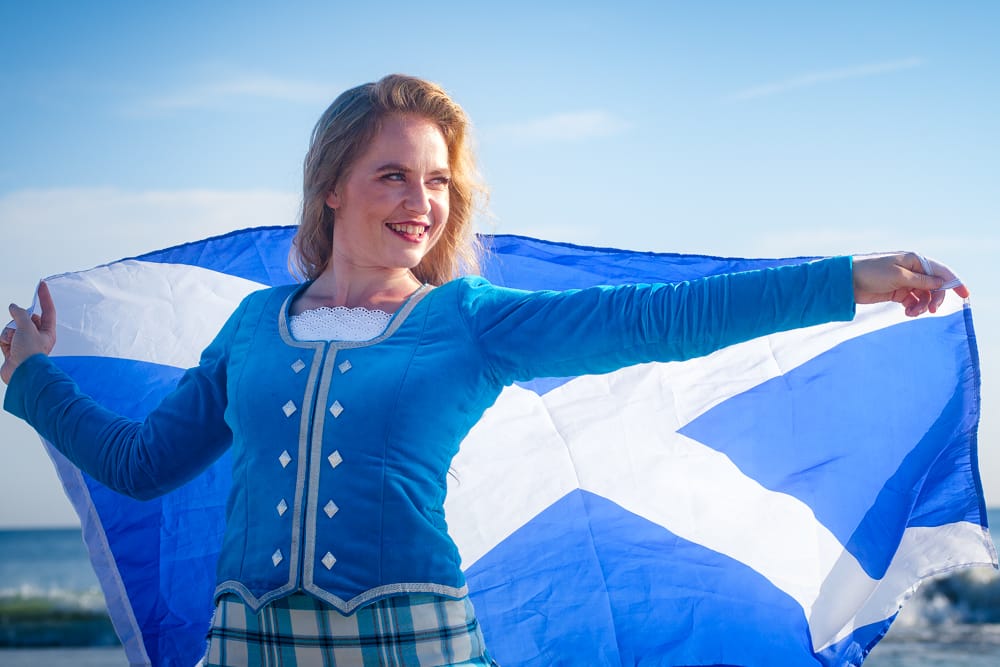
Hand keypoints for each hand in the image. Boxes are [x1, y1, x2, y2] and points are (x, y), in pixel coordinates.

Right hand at [1, 281, 56, 383]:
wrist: (22, 374)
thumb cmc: (30, 352)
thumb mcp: (27, 327)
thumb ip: (20, 314)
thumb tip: (13, 307)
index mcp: (48, 331)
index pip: (48, 309)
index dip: (44, 296)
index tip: (42, 284)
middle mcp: (38, 337)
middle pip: (25, 318)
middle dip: (18, 321)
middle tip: (19, 329)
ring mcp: (24, 344)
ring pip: (12, 328)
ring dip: (9, 332)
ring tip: (13, 342)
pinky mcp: (12, 350)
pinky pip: (5, 338)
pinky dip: (3, 340)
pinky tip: (7, 347)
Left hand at [852, 252, 968, 316]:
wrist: (847, 281)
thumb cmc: (872, 272)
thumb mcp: (898, 276)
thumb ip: (920, 280)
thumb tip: (941, 282)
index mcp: (914, 260)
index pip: (940, 271)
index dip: (954, 282)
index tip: (964, 295)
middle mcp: (912, 270)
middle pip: (934, 286)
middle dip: (936, 298)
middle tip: (932, 311)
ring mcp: (905, 282)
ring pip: (924, 295)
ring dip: (923, 306)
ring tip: (912, 314)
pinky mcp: (897, 292)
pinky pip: (913, 301)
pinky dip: (914, 308)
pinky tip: (908, 313)